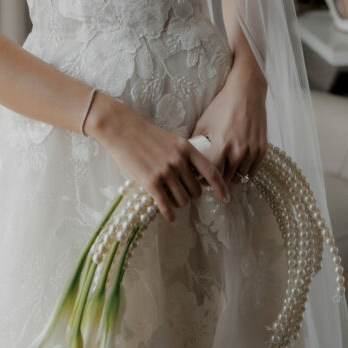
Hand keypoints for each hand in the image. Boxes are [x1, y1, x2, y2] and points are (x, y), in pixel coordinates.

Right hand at [85, 92, 230, 223]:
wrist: (121, 129)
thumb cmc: (145, 134)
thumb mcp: (171, 140)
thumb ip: (184, 156)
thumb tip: (195, 177)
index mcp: (186, 148)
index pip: (211, 171)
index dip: (221, 187)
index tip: (226, 198)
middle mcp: (179, 161)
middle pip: (196, 191)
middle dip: (191, 196)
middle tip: (183, 195)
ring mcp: (165, 172)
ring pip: (183, 200)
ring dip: (179, 204)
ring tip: (172, 201)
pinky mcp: (150, 182)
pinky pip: (166, 205)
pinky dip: (170, 215)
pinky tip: (170, 218)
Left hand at [190, 62, 267, 184]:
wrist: (246, 92)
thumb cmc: (222, 106)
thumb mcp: (203, 123)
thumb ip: (197, 144)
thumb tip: (189, 160)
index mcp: (221, 145)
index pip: (212, 175)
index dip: (205, 179)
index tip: (201, 178)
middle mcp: (238, 151)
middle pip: (226, 179)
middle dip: (218, 179)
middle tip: (211, 175)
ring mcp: (252, 151)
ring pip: (240, 176)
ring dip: (232, 175)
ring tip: (224, 169)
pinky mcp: (262, 149)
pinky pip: (252, 171)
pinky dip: (244, 171)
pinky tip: (236, 165)